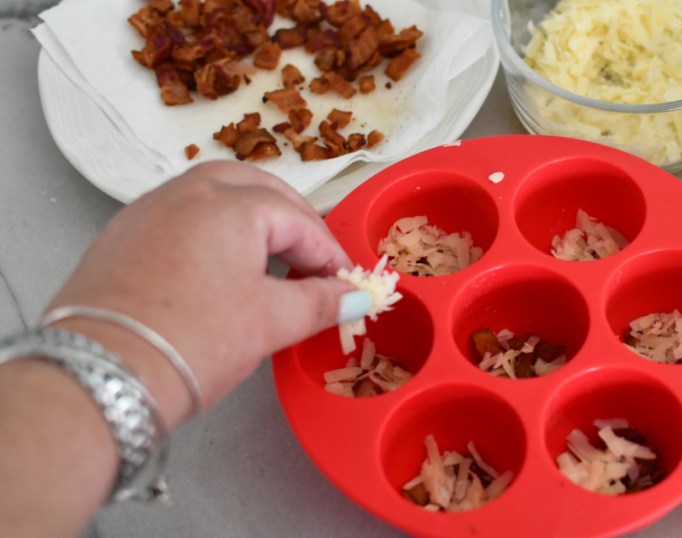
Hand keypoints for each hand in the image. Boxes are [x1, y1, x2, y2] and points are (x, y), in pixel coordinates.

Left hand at [45, 161, 358, 426]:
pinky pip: (179, 216)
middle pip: (256, 188)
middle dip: (292, 219)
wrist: (102, 376)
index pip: (300, 220)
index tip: (346, 285)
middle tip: (313, 261)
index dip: (330, 255)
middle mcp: (187, 192)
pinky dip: (211, 231)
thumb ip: (321, 302)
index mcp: (231, 204)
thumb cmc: (194, 342)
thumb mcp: (271, 322)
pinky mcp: (121, 235)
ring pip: (213, 195)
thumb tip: (355, 297)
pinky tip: (219, 271)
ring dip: (250, 219)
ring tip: (271, 262)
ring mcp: (148, 209)